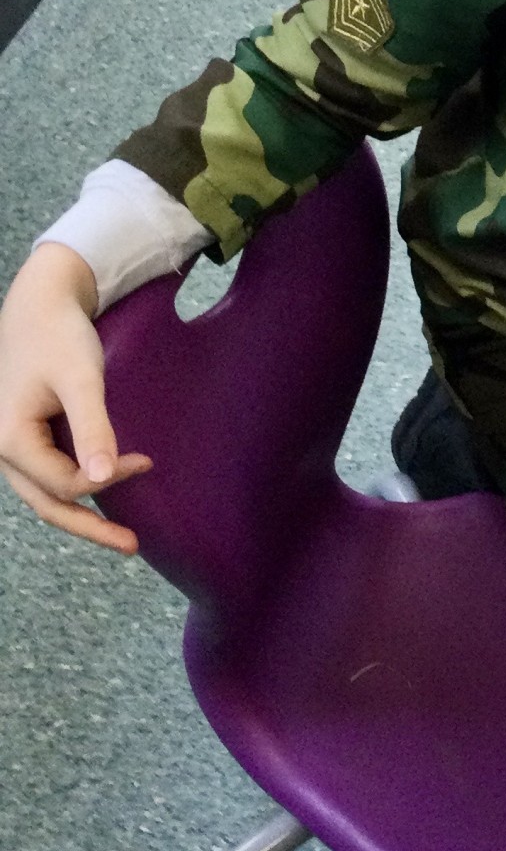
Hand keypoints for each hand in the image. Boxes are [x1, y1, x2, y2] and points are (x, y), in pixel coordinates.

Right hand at [0, 243, 150, 552]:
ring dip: (82, 515)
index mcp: (9, 439)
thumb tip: (104, 476)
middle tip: (134, 546)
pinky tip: (100, 494)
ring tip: (122, 535)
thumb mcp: (80, 379)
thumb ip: (92, 427)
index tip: (146, 460)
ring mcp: (10, 447)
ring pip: (45, 496)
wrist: (39, 304)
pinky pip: (46, 477)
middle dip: (90, 528)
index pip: (64, 484)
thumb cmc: (58, 336)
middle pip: (48, 505)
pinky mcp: (23, 438)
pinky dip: (74, 490)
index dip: (108, 480)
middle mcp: (1, 450)